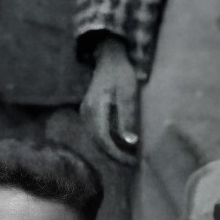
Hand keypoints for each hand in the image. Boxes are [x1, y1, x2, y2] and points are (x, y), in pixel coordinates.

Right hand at [83, 39, 139, 157]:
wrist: (109, 57)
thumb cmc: (121, 74)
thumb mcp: (128, 94)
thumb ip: (127, 117)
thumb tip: (130, 142)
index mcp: (95, 110)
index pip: (104, 140)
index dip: (117, 153)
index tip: (132, 161)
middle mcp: (86, 113)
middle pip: (99, 142)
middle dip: (115, 154)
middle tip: (133, 162)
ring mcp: (85, 112)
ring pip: (97, 138)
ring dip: (112, 148)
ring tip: (129, 155)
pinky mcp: (89, 111)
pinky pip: (97, 131)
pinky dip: (109, 140)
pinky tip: (122, 142)